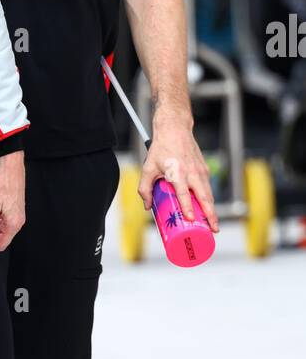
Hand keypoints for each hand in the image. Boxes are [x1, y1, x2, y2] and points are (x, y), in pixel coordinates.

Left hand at [139, 110, 218, 230]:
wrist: (175, 129)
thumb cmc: (161, 148)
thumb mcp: (148, 168)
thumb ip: (145, 188)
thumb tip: (147, 206)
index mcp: (178, 173)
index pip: (184, 194)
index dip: (188, 208)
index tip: (191, 219)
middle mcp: (192, 173)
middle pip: (205, 198)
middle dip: (211, 215)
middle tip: (214, 229)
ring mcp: (200, 171)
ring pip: (209, 194)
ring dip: (212, 209)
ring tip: (213, 224)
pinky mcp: (204, 168)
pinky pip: (207, 187)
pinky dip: (209, 199)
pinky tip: (207, 208)